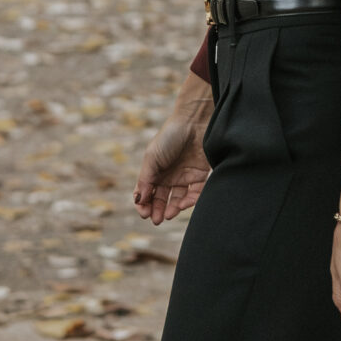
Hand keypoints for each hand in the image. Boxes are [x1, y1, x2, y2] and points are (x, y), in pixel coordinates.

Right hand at [134, 72, 212, 224]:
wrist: (194, 122)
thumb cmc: (169, 137)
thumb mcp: (152, 157)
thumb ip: (146, 180)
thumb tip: (139, 200)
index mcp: (155, 171)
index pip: (147, 192)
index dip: (144, 204)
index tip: (143, 212)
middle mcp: (169, 175)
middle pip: (162, 198)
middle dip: (157, 210)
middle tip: (156, 219)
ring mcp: (185, 176)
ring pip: (178, 199)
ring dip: (172, 209)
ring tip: (167, 215)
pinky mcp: (201, 176)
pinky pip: (195, 193)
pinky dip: (189, 201)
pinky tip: (182, 204)